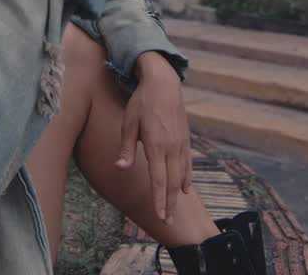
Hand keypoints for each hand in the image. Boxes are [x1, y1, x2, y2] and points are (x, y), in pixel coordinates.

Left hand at [115, 52, 191, 223]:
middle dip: (170, 204)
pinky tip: (186, 189)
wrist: (163, 83)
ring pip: (181, 175)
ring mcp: (181, 144)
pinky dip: (186, 178)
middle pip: (172, 182)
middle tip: (168, 223)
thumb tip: (120, 167)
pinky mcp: (185, 139)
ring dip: (178, 195)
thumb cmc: (142, 102)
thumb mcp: (128, 122)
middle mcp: (171, 147)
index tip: (160, 216)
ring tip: (175, 211)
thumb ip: (126, 148)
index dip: (159, 200)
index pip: (159, 179)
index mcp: (156, 145)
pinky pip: (187, 164)